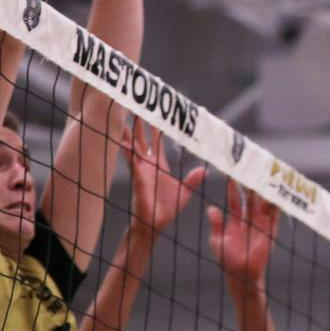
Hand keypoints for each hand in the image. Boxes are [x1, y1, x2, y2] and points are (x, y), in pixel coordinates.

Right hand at [126, 120, 205, 236]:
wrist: (155, 224)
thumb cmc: (167, 209)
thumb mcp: (185, 191)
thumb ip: (193, 179)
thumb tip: (205, 170)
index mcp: (159, 164)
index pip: (156, 141)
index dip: (156, 128)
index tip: (156, 113)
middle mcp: (148, 164)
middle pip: (142, 139)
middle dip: (140, 124)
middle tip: (137, 106)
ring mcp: (141, 171)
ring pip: (134, 147)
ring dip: (130, 133)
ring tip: (126, 117)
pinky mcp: (139, 179)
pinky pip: (133, 164)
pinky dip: (129, 153)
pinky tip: (125, 143)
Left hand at [208, 179, 279, 285]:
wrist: (242, 274)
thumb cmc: (227, 259)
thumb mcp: (217, 240)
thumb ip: (216, 224)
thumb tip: (211, 208)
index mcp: (235, 220)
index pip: (234, 199)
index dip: (233, 187)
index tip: (232, 173)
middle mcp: (249, 219)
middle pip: (251, 197)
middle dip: (250, 184)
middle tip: (250, 169)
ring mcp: (261, 223)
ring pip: (263, 202)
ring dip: (264, 190)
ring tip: (265, 176)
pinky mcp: (271, 229)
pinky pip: (275, 213)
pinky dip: (277, 203)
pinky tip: (278, 192)